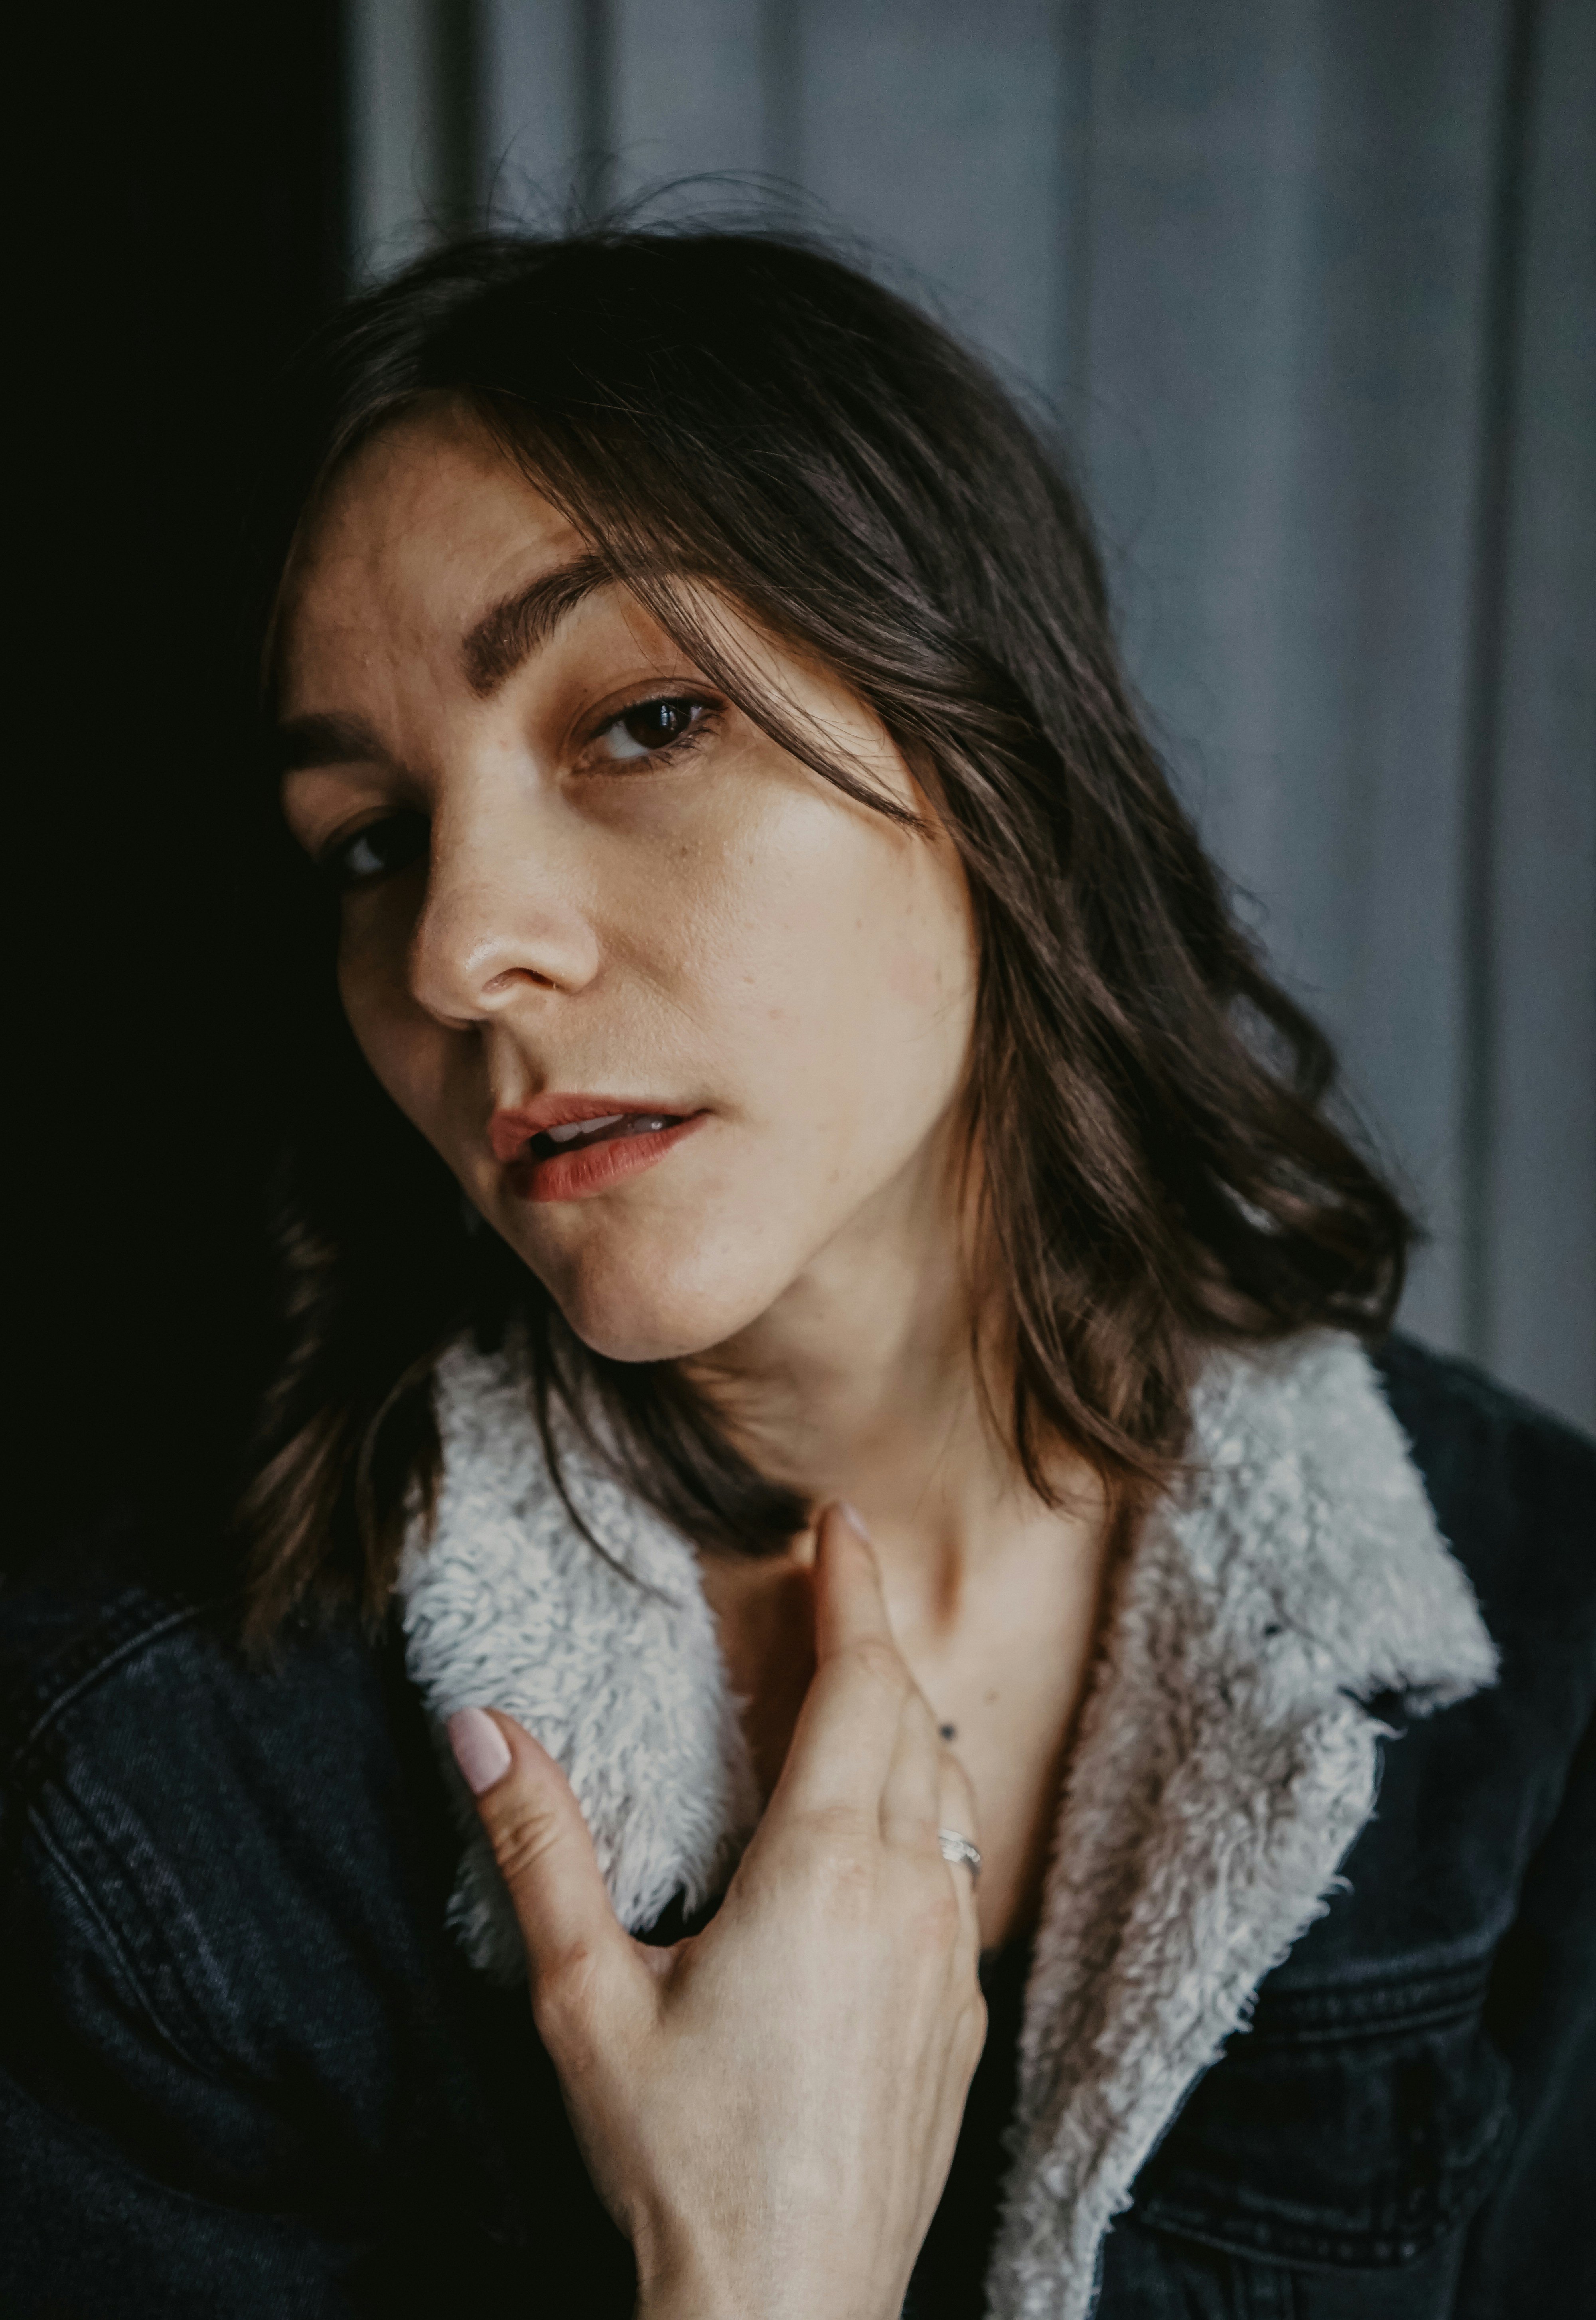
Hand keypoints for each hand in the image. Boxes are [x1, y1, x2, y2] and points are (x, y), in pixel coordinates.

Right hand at [447, 1503, 986, 2319]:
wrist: (787, 2315)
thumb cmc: (681, 2162)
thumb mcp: (583, 2001)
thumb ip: (540, 1850)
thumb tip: (483, 1728)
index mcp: (824, 1870)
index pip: (861, 1684)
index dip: (854, 1592)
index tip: (844, 1525)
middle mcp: (908, 1900)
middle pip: (913, 1725)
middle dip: (877, 1641)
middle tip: (838, 1585)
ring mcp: (948, 1965)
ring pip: (950, 1800)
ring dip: (908, 1727)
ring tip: (859, 1691)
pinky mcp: (959, 2024)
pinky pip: (957, 1879)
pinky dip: (926, 1817)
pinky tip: (881, 1837)